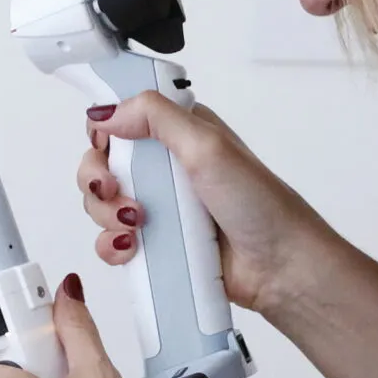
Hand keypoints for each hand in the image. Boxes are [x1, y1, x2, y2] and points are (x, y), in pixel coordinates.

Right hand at [78, 93, 341, 318]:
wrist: (280, 267)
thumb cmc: (258, 205)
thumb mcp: (208, 146)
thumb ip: (156, 117)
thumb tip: (105, 110)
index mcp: (179, 132)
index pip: (122, 119)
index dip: (103, 131)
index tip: (103, 147)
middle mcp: (166, 167)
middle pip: (103, 163)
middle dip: (97, 179)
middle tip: (114, 191)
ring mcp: (161, 207)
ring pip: (103, 204)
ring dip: (105, 215)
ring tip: (135, 225)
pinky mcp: (158, 243)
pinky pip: (114, 241)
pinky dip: (113, 246)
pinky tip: (131, 248)